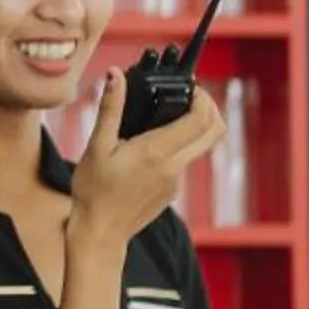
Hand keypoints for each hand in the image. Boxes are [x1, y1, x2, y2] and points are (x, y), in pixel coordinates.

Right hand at [66, 71, 225, 249]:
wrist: (100, 233)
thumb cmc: (93, 191)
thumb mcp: (97, 146)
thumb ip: (111, 108)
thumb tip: (115, 74)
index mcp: (157, 152)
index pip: (199, 119)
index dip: (202, 96)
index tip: (190, 86)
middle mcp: (173, 166)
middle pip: (215, 132)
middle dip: (211, 107)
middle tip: (192, 95)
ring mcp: (176, 181)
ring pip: (201, 146)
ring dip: (196, 126)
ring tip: (168, 114)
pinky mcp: (171, 191)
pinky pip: (185, 161)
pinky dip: (180, 145)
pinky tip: (153, 142)